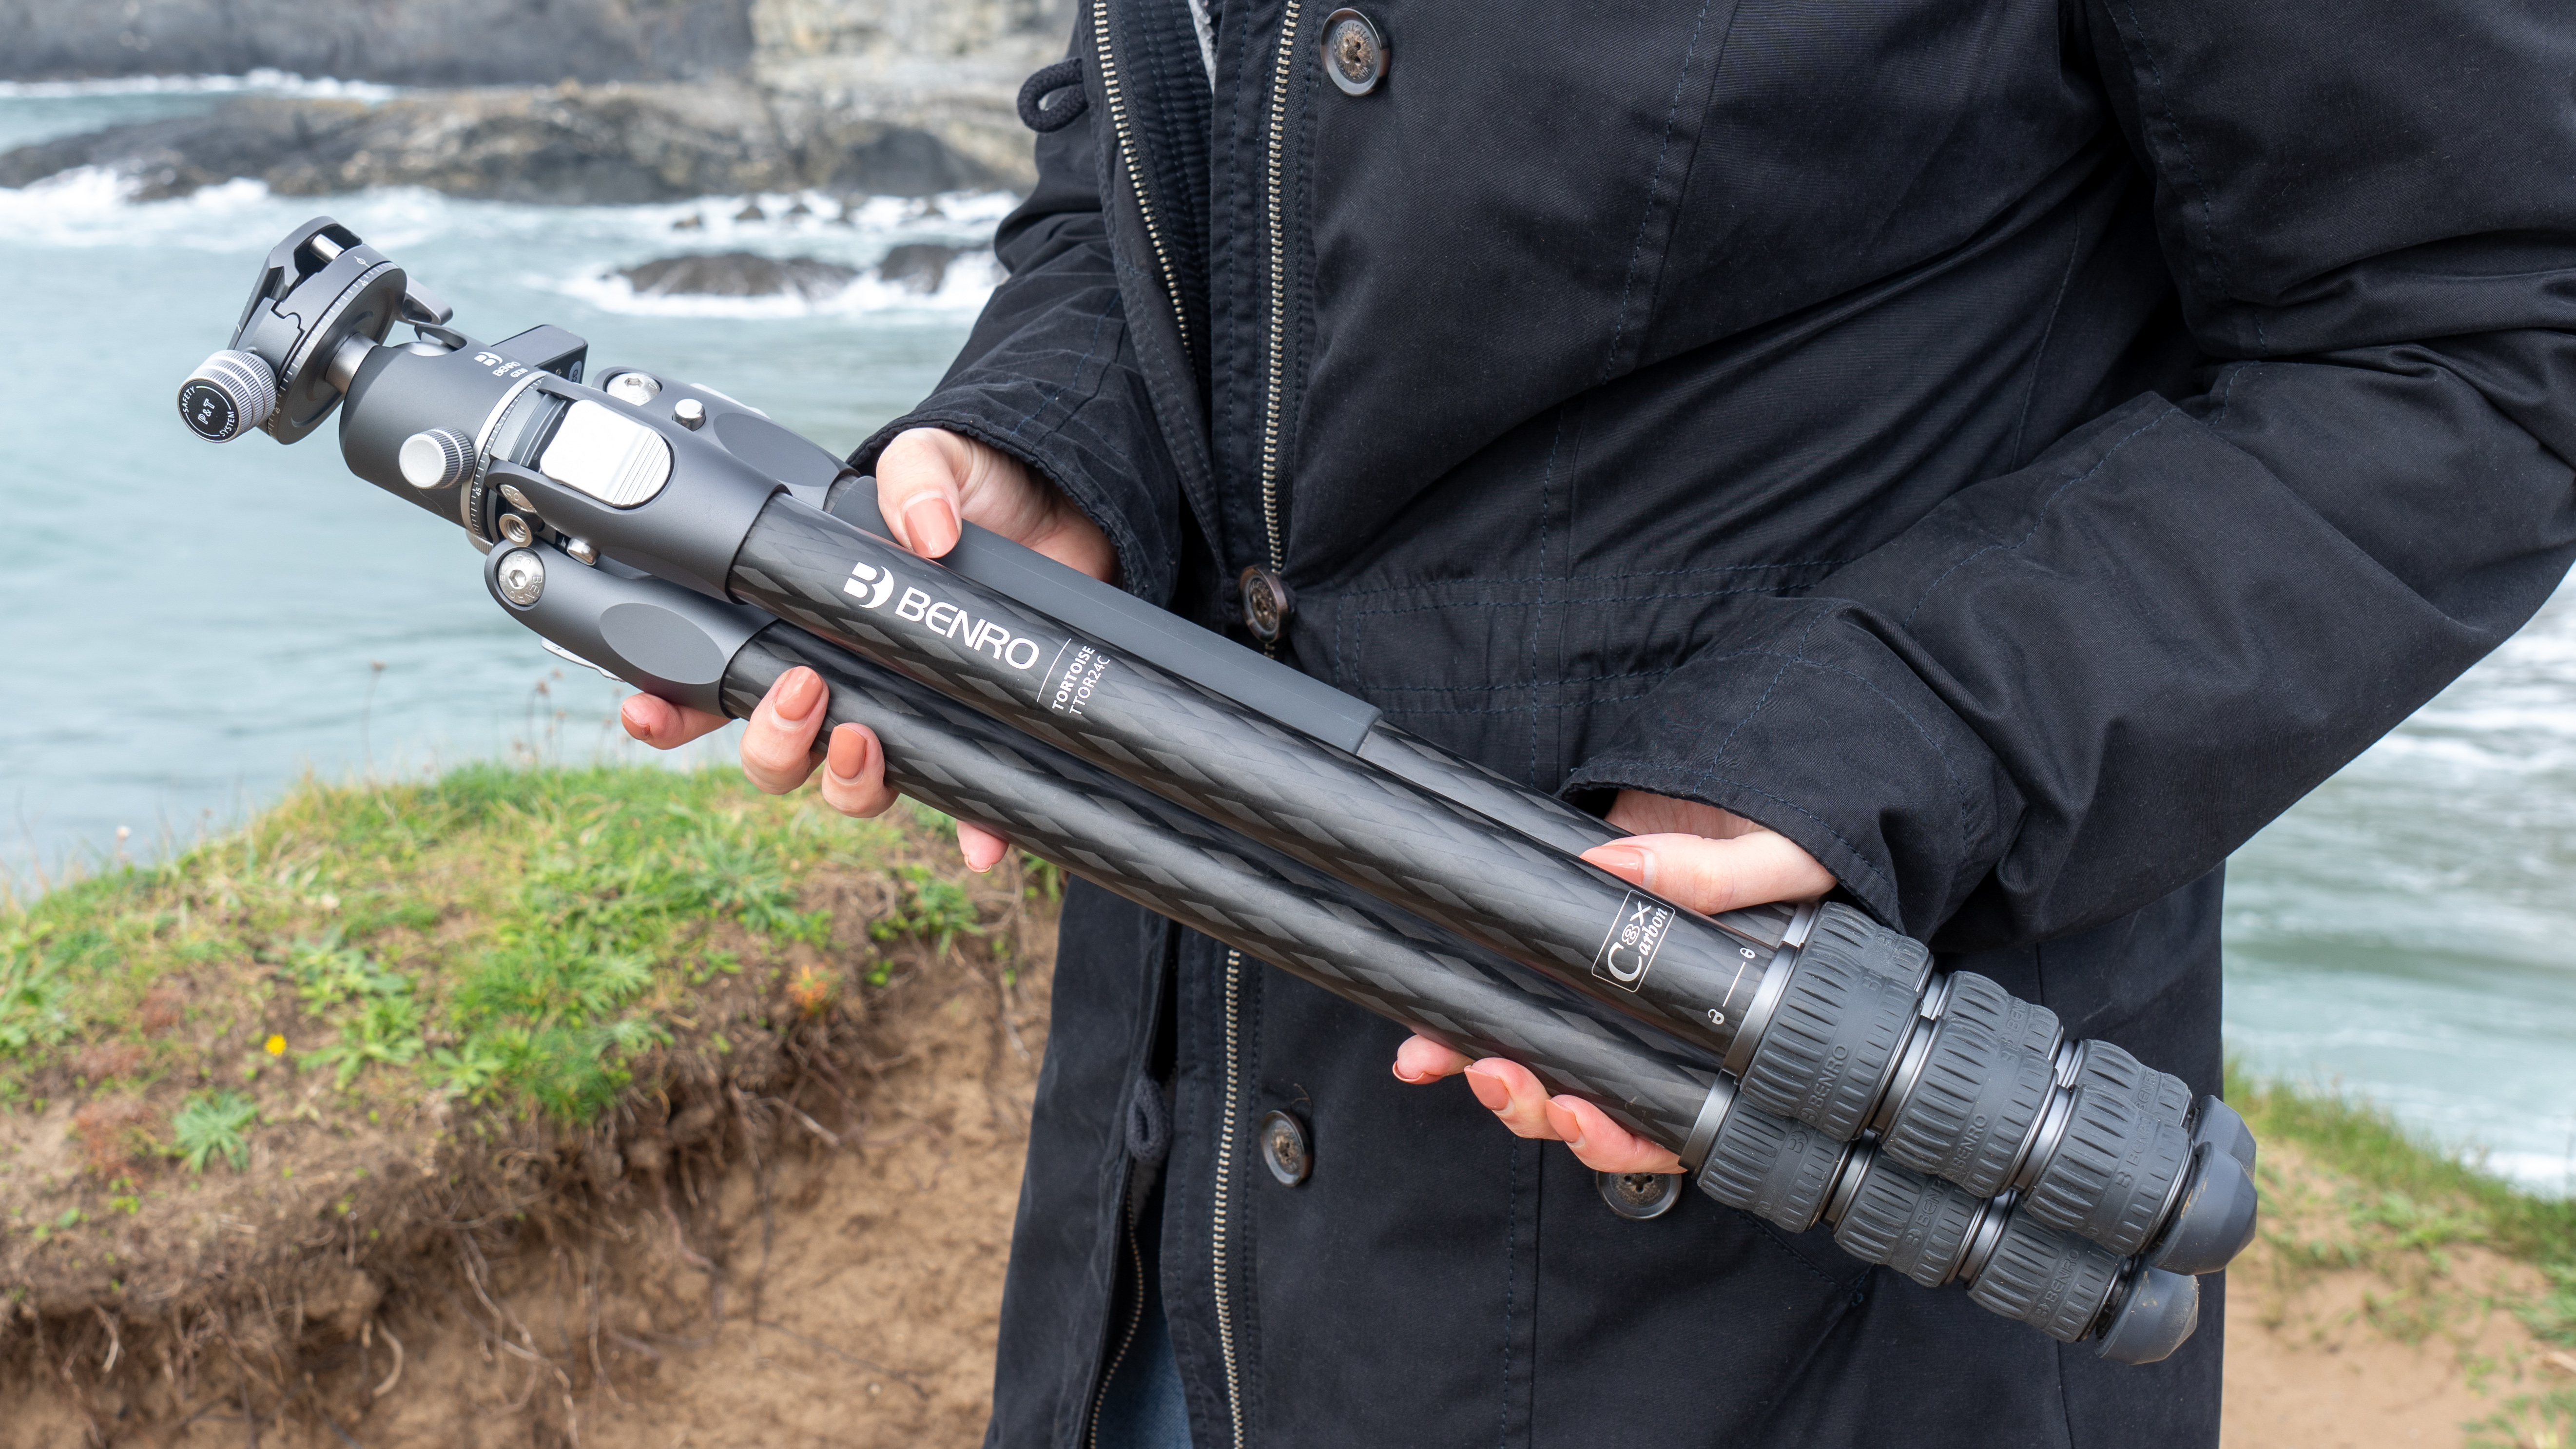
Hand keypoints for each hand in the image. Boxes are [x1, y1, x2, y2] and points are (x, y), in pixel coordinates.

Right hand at [619, 427, 1115, 869]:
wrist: (1065, 506)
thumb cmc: (981, 487)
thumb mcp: (937, 459)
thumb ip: (914, 476)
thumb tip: (924, 532)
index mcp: (809, 618)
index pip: (719, 673)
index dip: (672, 707)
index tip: (649, 711)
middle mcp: (849, 678)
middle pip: (775, 752)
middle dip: (770, 745)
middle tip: (803, 696)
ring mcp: (908, 711)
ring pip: (849, 787)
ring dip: (845, 783)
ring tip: (865, 739)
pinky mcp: (974, 732)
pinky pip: (965, 802)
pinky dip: (968, 830)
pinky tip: (980, 846)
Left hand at [1390, 790, 1836, 1172]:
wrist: (1748, 779)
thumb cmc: (1793, 833)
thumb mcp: (1782, 856)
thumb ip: (1716, 873)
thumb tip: (1620, 869)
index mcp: (1728, 1038)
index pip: (1673, 1124)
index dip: (1620, 1139)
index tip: (1577, 1114)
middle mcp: (1662, 1031)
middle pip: (1594, 1106)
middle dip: (1535, 1107)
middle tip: (1497, 1078)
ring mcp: (1605, 996)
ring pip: (1544, 1066)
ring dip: (1488, 1073)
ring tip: (1443, 1055)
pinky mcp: (1560, 952)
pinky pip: (1509, 1002)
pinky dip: (1459, 1027)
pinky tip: (1421, 1041)